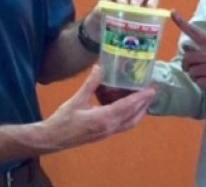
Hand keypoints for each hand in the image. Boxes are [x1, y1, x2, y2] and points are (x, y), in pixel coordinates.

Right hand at [38, 65, 154, 150]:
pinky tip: (130, 109)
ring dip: (139, 112)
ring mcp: (107, 133)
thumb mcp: (77, 99)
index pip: (126, 107)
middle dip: (144, 105)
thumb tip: (100, 67)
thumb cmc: (63, 119)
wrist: (53, 139)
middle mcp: (109, 128)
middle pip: (133, 117)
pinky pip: (123, 126)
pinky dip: (131, 117)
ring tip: (145, 100)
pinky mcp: (104, 134)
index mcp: (103, 119)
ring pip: (130, 124)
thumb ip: (90, 84)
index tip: (151, 90)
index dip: (140, 98)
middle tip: (152, 92)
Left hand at [83, 0, 159, 40]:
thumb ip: (98, 12)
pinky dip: (156, 14)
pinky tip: (152, 22)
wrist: (103, 31)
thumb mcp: (96, 15)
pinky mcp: (149, 12)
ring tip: (150, 11)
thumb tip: (102, 11)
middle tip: (135, 8)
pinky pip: (156, 9)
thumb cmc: (100, 19)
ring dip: (152, 1)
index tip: (121, 4)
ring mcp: (142, 1)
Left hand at [172, 10, 205, 99]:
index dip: (182, 23)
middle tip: (192, 70)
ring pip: (193, 73)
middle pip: (188, 58)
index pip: (195, 32)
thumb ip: (203, 51)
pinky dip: (203, 85)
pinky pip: (201, 83)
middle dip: (187, 67)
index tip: (172, 12)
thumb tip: (185, 48)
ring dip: (197, 78)